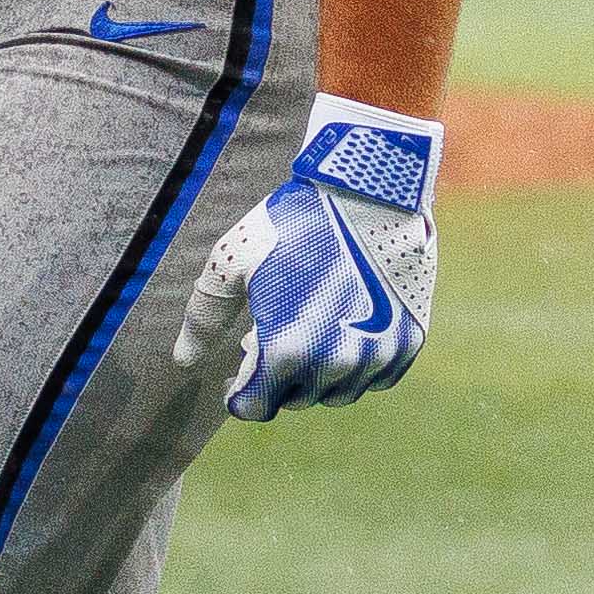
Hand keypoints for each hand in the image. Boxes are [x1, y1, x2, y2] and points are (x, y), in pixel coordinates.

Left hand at [173, 103, 444, 418]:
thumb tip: (183, 360)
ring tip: (305, 337)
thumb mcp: (234, 262)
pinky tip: (343, 336)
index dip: (239, 395)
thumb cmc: (294, 220)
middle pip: (297, 400)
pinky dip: (357, 367)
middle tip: (268, 343)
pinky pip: (377, 377)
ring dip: (316, 377)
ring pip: (339, 393)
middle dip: (276, 381)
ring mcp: (378, 355)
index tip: (234, 378)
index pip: (256, 407)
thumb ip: (205, 316)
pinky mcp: (410, 340)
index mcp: (286, 352)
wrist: (370, 186)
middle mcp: (336, 365)